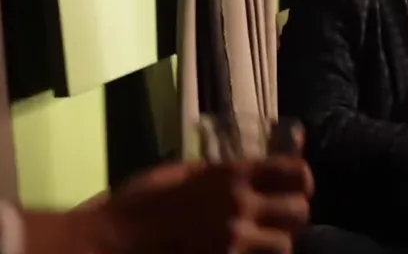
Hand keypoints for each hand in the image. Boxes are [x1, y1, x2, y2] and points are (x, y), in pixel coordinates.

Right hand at [95, 157, 312, 253]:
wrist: (107, 243)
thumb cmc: (138, 204)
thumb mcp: (182, 173)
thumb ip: (224, 169)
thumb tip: (260, 161)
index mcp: (230, 176)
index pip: (294, 171)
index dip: (300, 179)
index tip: (296, 185)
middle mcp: (238, 207)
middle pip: (299, 211)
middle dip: (293, 216)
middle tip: (280, 220)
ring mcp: (232, 242)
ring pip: (284, 246)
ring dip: (276, 245)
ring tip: (261, 244)